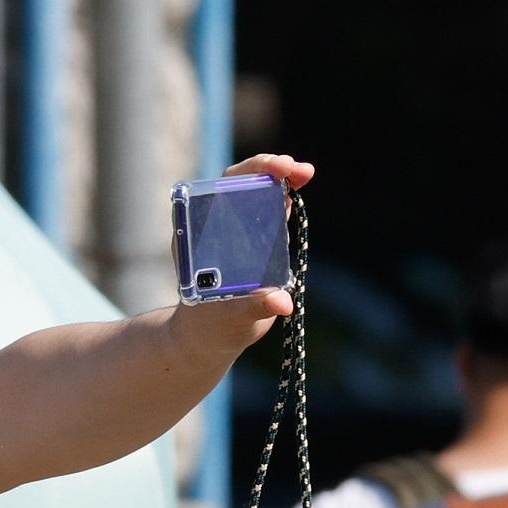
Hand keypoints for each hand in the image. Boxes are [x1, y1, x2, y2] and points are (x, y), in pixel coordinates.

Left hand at [172, 152, 312, 357]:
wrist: (210, 338)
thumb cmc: (211, 327)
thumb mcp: (231, 318)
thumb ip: (254, 308)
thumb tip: (282, 302)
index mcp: (203, 236)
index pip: (222, 192)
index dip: (246, 175)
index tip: (270, 172)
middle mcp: (219, 228)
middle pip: (243, 185)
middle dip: (268, 169)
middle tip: (297, 169)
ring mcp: (240, 233)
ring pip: (260, 196)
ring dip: (283, 179)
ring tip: (305, 172)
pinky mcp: (258, 244)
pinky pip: (272, 214)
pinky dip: (288, 198)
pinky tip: (301, 184)